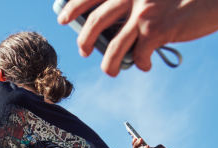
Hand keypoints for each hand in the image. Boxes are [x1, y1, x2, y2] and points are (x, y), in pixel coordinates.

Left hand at [56, 0, 217, 75]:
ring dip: (108, 64)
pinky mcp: (156, 31)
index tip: (61, 19)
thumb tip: (112, 20)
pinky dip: (141, 64)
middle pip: (94, 22)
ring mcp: (143, 13)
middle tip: (83, 50)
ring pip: (112, 47)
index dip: (72, 7)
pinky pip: (139, 56)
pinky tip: (146, 65)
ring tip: (110, 70)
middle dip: (84, 40)